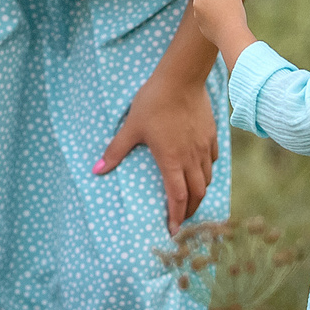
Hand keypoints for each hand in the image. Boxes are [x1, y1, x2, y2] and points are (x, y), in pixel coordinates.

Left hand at [95, 70, 217, 231]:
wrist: (181, 78)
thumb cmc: (153, 102)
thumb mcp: (131, 127)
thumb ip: (116, 150)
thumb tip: (96, 170)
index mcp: (172, 161)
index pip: (177, 198)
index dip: (176, 217)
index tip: (173, 231)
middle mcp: (191, 158)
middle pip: (197, 193)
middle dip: (191, 210)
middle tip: (183, 220)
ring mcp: (204, 146)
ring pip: (208, 178)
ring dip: (200, 192)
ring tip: (192, 198)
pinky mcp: (211, 134)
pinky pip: (212, 160)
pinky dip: (207, 171)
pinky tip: (200, 169)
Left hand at [188, 0, 250, 59]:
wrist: (231, 38)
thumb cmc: (233, 13)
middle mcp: (196, 3)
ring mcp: (197, 15)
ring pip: (203, 2)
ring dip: (212, 2)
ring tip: (226, 10)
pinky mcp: (200, 25)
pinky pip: (205, 14)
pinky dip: (212, 13)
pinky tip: (223, 20)